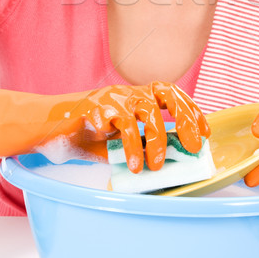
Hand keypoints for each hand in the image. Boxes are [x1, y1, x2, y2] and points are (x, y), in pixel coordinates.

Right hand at [0, 82, 210, 172]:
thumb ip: (143, 144)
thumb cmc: (90, 133)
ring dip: (155, 139)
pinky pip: (120, 124)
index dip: (192, 111)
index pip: (174, 95)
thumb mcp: (122, 139)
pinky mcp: (97, 106)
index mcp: (140, 96)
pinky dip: (130, 145)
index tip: (205, 133)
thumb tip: (170, 163)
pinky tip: (132, 163)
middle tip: (193, 147)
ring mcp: (115, 96)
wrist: (52, 124)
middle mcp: (131, 92)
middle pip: (166, 95)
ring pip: (146, 110)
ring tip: (155, 165)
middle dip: (184, 120)